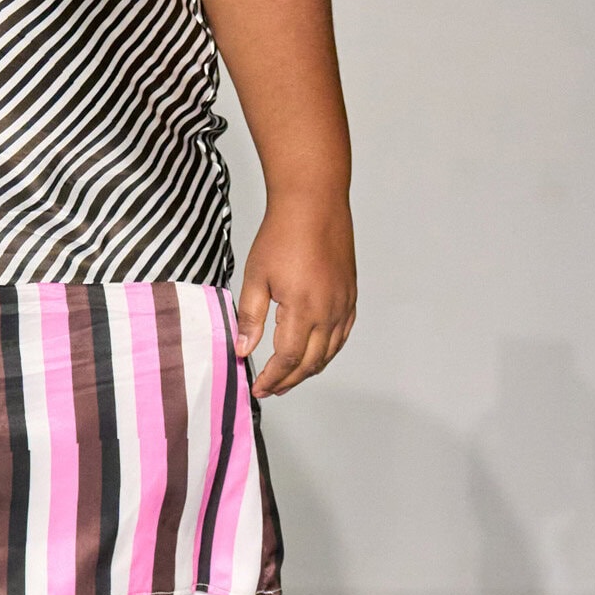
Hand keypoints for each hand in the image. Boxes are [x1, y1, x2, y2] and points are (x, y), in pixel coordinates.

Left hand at [234, 196, 355, 397]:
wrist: (314, 204)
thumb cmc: (283, 234)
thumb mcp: (256, 277)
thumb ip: (250, 317)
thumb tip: (244, 349)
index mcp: (303, 310)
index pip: (287, 359)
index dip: (271, 378)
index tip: (257, 387)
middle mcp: (329, 312)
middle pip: (310, 362)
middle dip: (288, 381)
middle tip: (270, 389)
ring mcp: (344, 305)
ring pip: (329, 352)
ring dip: (308, 370)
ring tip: (289, 379)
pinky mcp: (351, 296)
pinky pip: (343, 335)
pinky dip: (328, 351)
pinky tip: (315, 354)